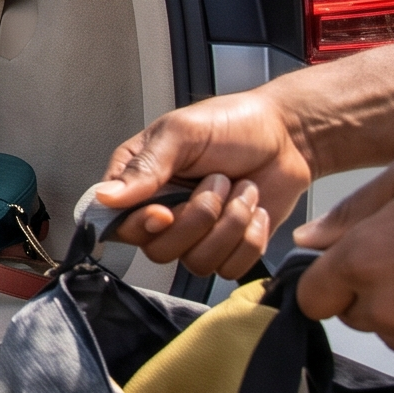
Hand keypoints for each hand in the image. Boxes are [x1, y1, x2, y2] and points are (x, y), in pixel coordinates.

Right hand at [90, 89, 315, 279]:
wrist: (288, 136)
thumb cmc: (234, 123)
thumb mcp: (182, 132)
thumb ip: (144, 166)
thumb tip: (105, 196)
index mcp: (140, 181)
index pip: (118, 224)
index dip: (142, 226)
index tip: (164, 212)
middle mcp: (163, 212)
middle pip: (159, 250)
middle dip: (199, 218)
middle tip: (218, 182)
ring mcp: (196, 234)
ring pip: (197, 262)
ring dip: (230, 225)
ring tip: (240, 191)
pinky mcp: (227, 248)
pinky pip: (230, 268)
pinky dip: (250, 240)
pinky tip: (254, 210)